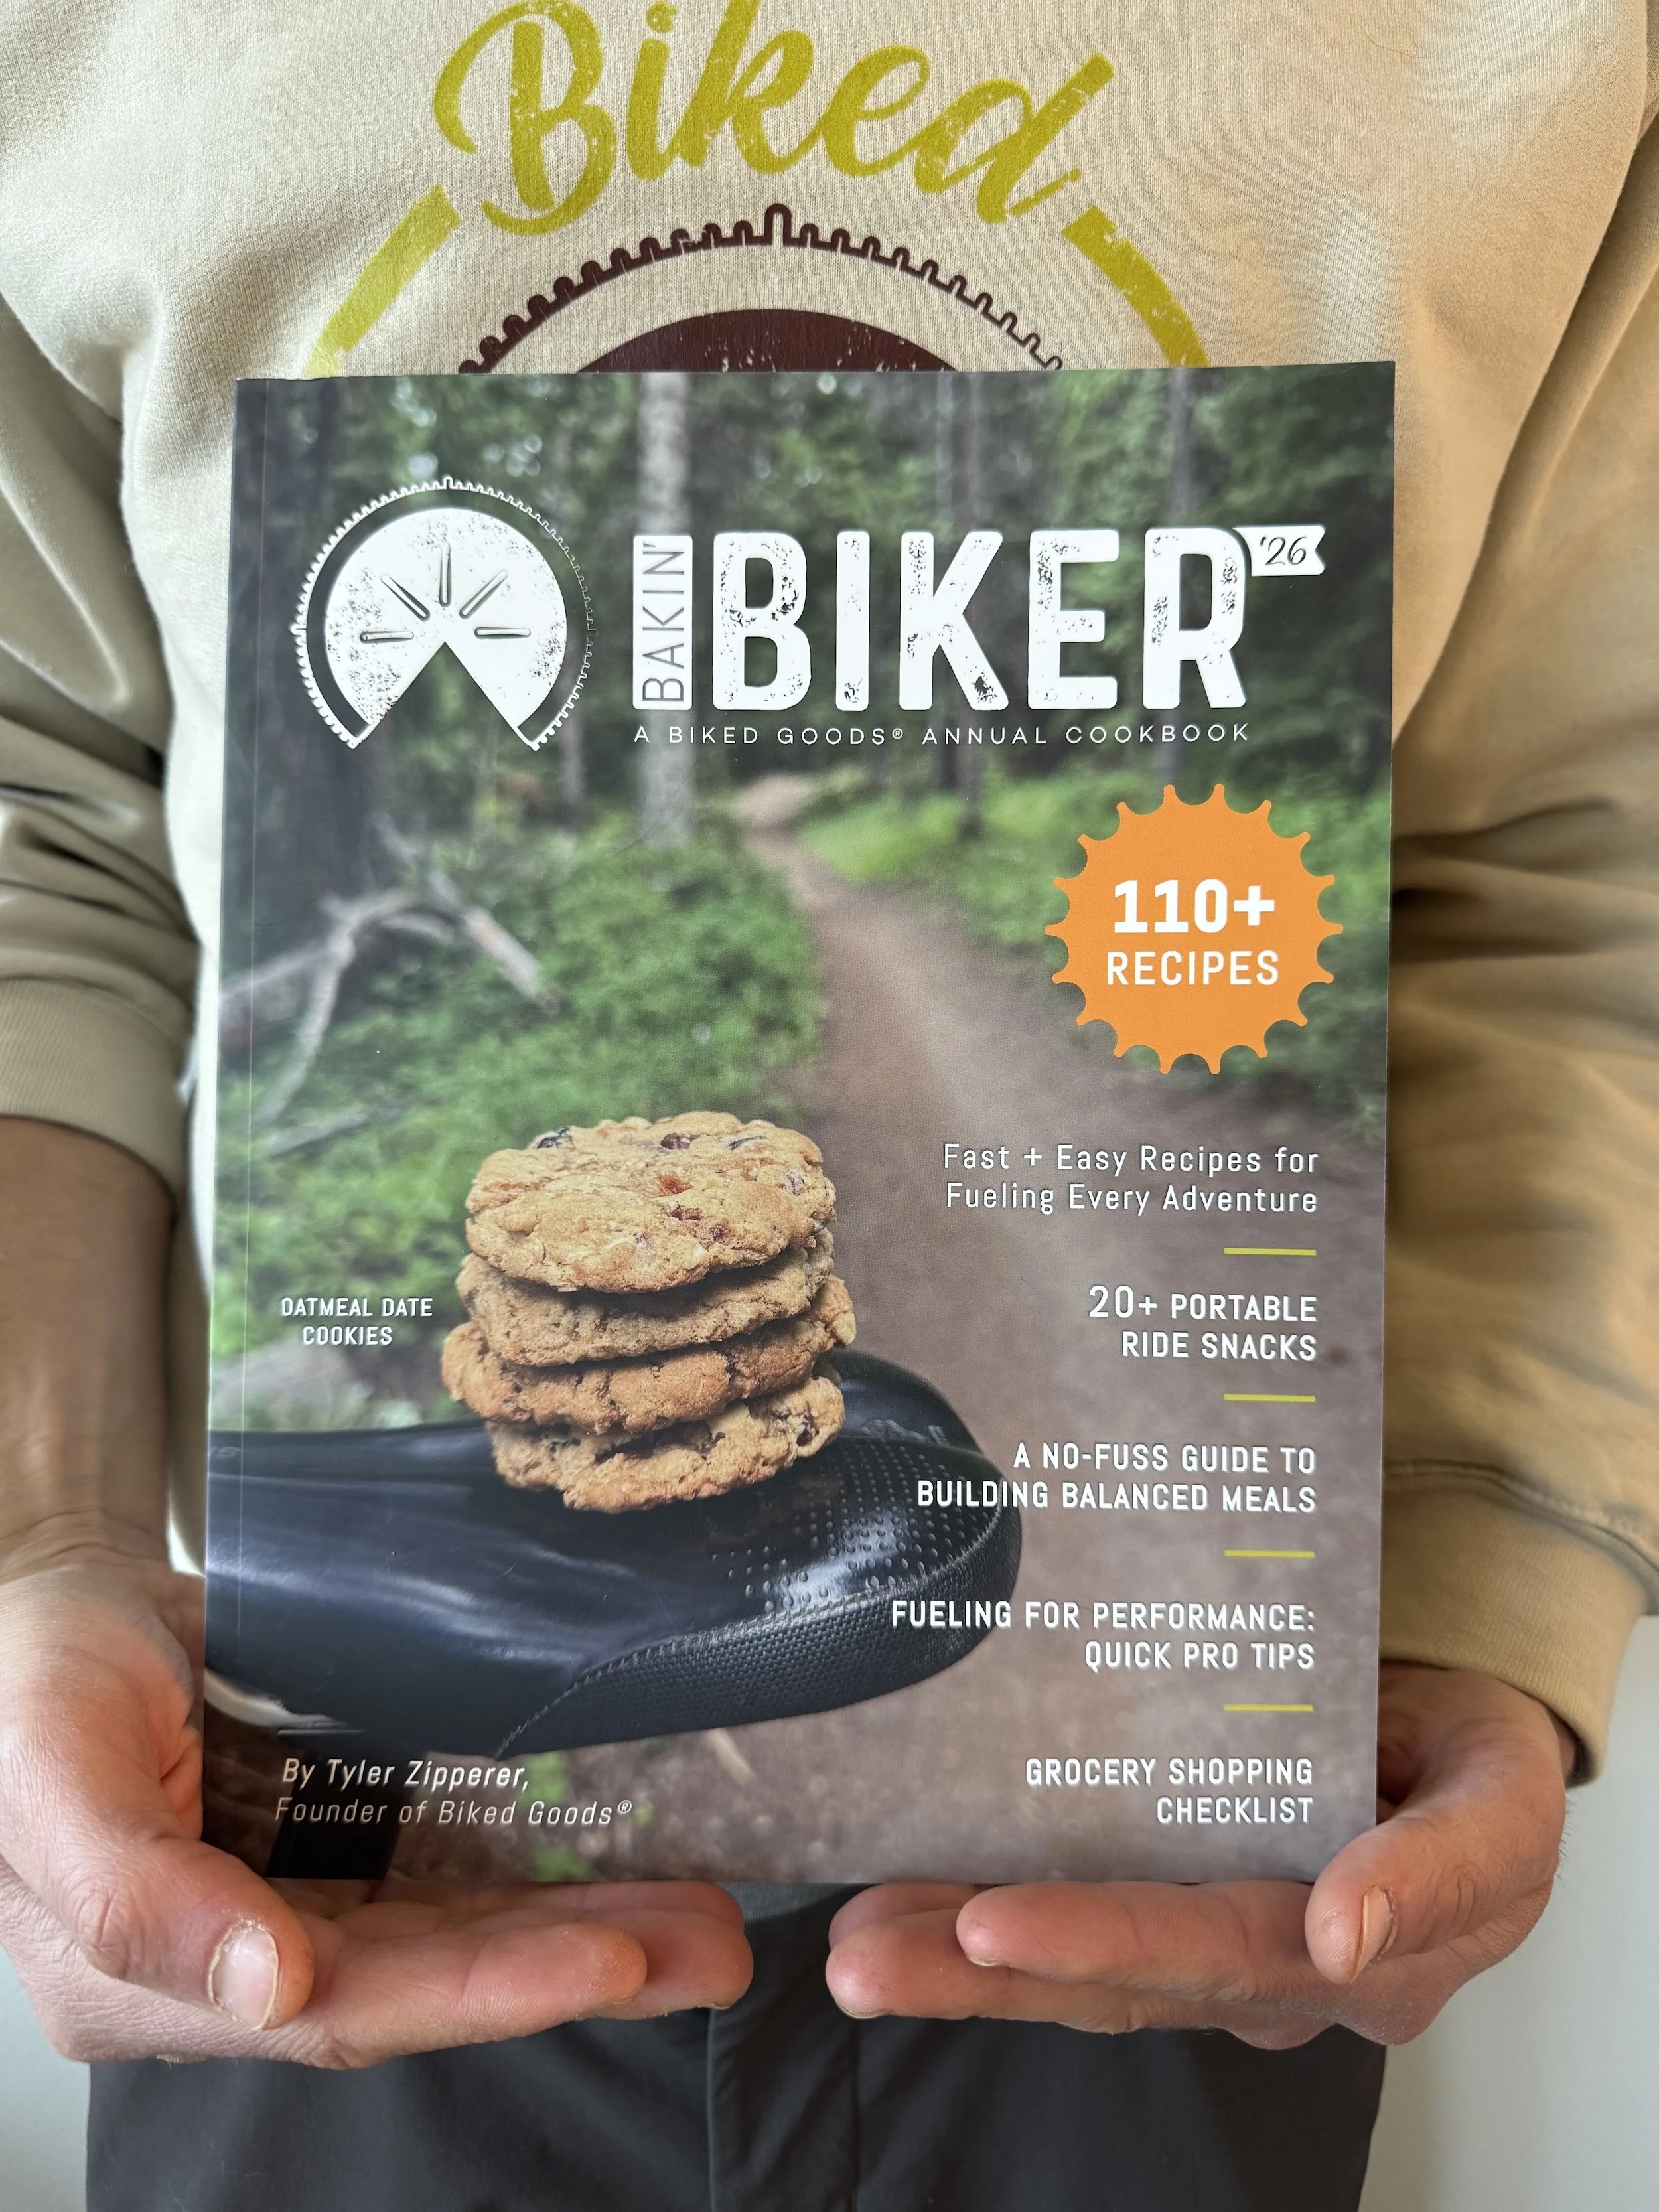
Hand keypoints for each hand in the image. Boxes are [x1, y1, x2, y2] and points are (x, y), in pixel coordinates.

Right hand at [0, 1559, 752, 2064]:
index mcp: (156, 1981)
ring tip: (709, 1909)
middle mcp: (245, 1959)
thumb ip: (133, 1897)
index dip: (480, 1992)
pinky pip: (453, 1858)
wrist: (54, 1599)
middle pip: (429, 1980)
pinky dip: (542, 1858)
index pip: (344, 2007)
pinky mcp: (339, 1831)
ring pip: (459, 1927)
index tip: (606, 1955)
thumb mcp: (47, 1769)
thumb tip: (264, 1989)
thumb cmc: (22, 1681)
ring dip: (585, 1920)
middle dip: (573, 1964)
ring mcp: (298, 1895)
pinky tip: (632, 1848)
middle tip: (707, 1940)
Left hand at [825, 1662, 1572, 2046]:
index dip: (1105, 1942)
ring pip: (1070, 1965)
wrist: (1456, 1730)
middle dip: (980, 1965)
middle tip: (870, 1951)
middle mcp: (1260, 1963)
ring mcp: (1203, 1936)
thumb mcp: (1503, 1801)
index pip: (1212, 1947)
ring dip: (950, 1960)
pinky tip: (886, 1899)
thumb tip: (1343, 1928)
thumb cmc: (1474, 1758)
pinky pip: (1064, 1918)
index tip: (996, 1930)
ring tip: (850, 1944)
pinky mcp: (1160, 1893)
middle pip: (1111, 1976)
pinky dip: (968, 1917)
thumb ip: (1440, 1865)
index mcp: (1350, 1948)